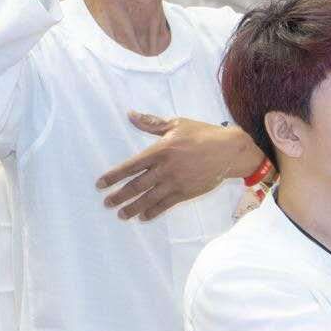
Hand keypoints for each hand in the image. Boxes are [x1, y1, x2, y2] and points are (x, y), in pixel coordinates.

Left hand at [95, 114, 263, 220]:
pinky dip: (153, 212)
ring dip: (133, 207)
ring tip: (121, 214)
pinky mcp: (186, 193)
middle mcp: (165, 169)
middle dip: (119, 196)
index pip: (131, 166)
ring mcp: (176, 183)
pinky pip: (166, 205)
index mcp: (160, 151)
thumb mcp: (176, 124)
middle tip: (107, 203)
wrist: (229, 150)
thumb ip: (151, 123)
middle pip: (137, 186)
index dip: (114, 176)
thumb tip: (130, 114)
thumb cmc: (202, 134)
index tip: (100, 184)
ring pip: (149, 199)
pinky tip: (143, 217)